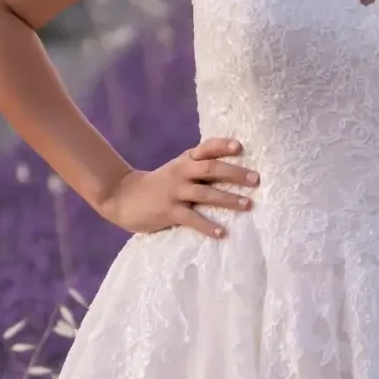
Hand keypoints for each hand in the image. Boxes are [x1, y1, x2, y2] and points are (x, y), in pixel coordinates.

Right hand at [98, 138, 257, 236]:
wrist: (123, 196)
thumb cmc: (159, 184)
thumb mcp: (177, 169)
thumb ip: (199, 168)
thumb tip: (234, 170)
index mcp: (186, 161)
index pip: (206, 148)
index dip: (222, 146)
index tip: (240, 147)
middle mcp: (181, 173)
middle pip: (211, 169)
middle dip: (235, 174)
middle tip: (256, 179)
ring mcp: (175, 192)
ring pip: (205, 193)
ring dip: (228, 199)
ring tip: (247, 205)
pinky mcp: (168, 211)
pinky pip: (192, 219)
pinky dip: (208, 226)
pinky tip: (222, 233)